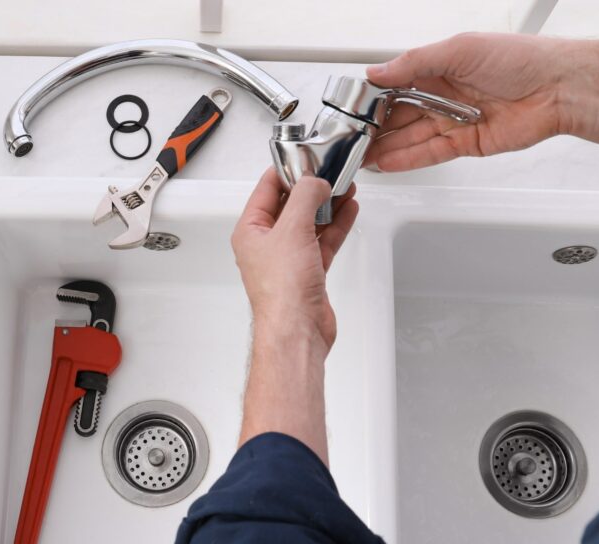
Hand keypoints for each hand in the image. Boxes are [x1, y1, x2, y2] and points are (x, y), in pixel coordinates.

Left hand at [231, 168, 357, 351]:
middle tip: (331, 171)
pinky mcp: (308, 272)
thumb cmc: (282, 292)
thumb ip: (305, 199)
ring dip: (327, 205)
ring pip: (309, 222)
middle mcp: (267, 244)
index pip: (267, 189)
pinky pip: (323, 241)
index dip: (287, 170)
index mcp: (250, 231)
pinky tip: (347, 211)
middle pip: (290, 205)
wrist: (297, 331)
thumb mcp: (293, 230)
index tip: (307, 157)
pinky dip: (336, 226)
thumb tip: (314, 182)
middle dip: (312, 188)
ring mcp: (288, 258)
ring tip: (345, 187)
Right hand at [363, 32, 573, 171]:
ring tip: (360, 157)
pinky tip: (386, 163)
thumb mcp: (460, 49)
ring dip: (385, 147)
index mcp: (438, 67)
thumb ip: (415, 63)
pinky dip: (407, 159)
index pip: (395, 85)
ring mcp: (453, 120)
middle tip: (351, 139)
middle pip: (399, 115)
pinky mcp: (466, 143)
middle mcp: (443, 94)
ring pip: (410, 137)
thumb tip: (378, 72)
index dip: (373, 99)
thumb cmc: (520, 59)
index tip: (353, 110)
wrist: (559, 87)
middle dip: (374, 128)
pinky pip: (430, 153)